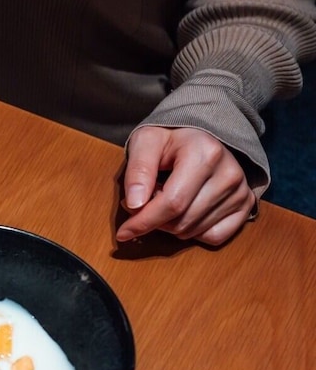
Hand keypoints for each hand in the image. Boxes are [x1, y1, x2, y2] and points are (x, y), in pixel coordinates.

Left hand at [116, 126, 256, 245]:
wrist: (204, 133)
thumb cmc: (171, 137)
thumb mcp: (146, 142)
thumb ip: (138, 171)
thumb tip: (134, 205)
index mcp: (205, 155)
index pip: (172, 203)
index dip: (143, 222)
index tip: (123, 232)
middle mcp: (228, 175)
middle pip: (181, 221)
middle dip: (154, 220)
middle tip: (145, 199)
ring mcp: (240, 191)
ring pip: (194, 231)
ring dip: (171, 224)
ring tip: (166, 198)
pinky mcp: (246, 204)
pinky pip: (215, 236)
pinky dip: (193, 232)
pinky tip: (184, 211)